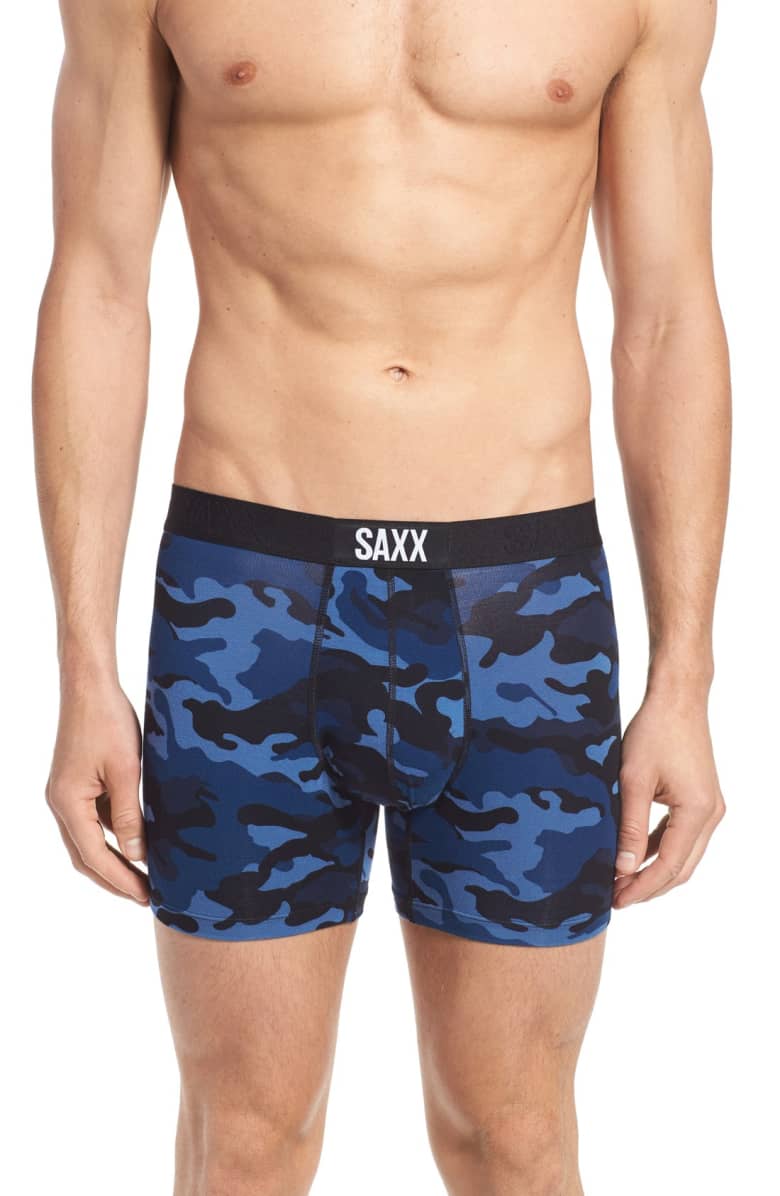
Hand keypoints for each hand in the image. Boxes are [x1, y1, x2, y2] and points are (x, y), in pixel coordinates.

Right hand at [46, 677, 148, 903]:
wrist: (90, 685)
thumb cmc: (108, 721)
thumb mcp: (126, 770)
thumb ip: (131, 814)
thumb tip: (138, 855)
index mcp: (68, 803)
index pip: (94, 856)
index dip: (121, 880)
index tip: (146, 896)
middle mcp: (61, 803)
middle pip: (86, 855)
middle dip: (115, 878)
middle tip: (147, 896)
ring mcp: (67, 794)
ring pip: (89, 839)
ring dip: (115, 859)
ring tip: (146, 875)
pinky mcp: (77, 784)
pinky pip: (95, 819)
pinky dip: (115, 835)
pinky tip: (139, 841)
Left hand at [613, 692, 724, 906]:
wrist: (678, 699)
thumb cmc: (654, 731)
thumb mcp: (633, 780)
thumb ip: (630, 827)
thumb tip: (624, 868)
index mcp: (698, 811)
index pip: (670, 866)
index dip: (642, 887)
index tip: (615, 899)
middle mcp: (710, 814)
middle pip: (682, 867)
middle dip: (649, 886)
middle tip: (615, 897)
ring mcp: (709, 807)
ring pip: (683, 855)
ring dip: (654, 870)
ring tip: (621, 881)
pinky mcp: (701, 799)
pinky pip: (681, 836)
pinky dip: (660, 849)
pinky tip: (634, 856)